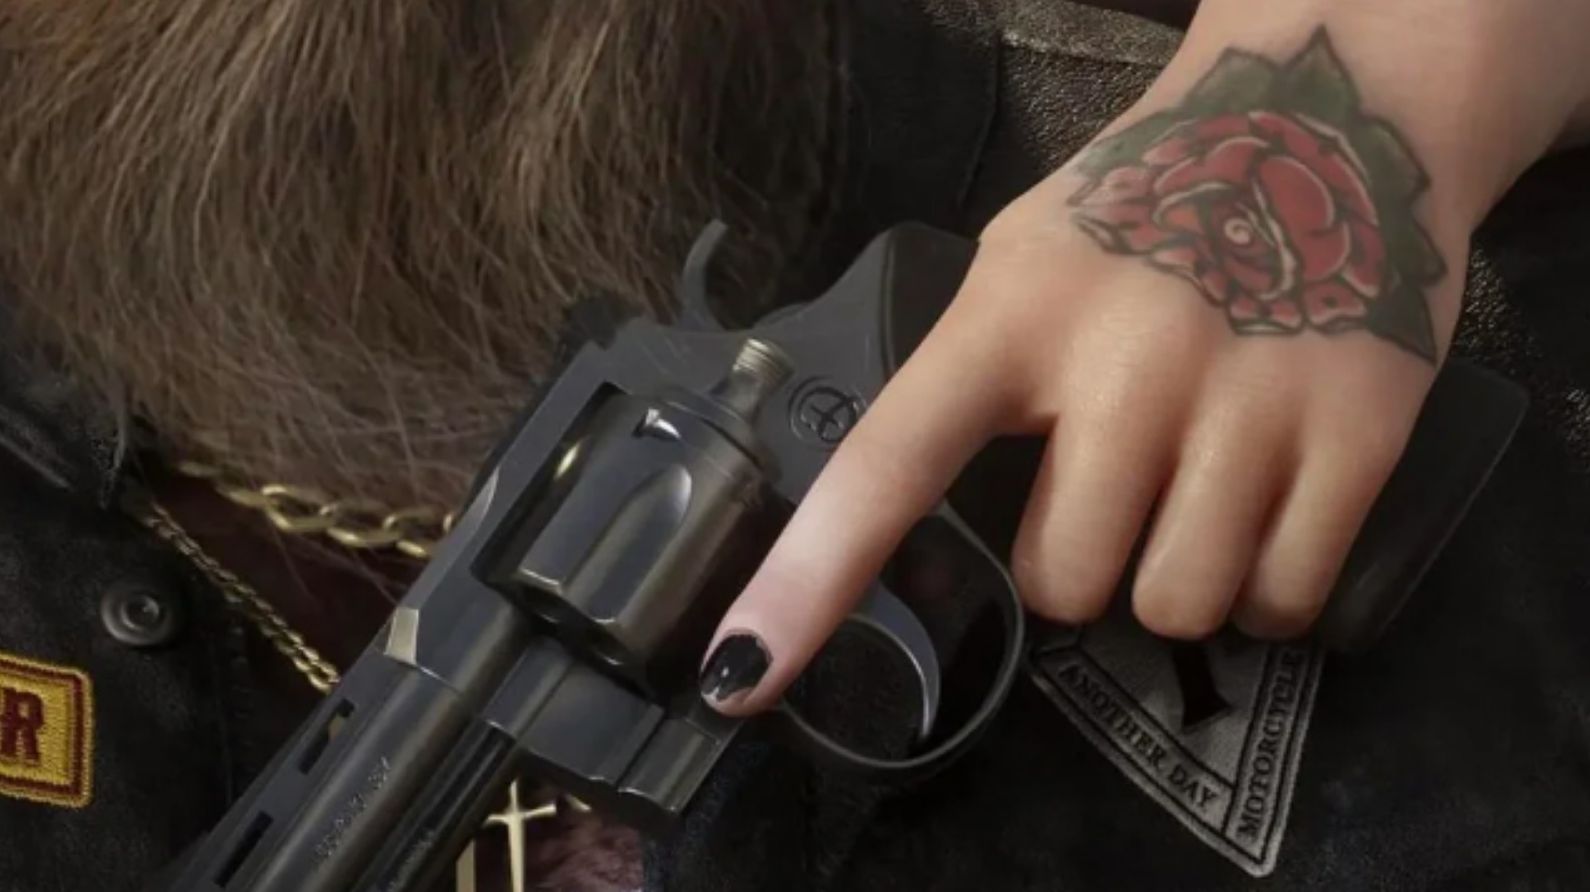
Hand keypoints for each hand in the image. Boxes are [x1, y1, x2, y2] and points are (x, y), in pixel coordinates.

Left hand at [696, 4, 1589, 713]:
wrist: (1334, 107)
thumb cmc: (1152, 195)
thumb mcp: (1026, 256)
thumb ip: (972, 373)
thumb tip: (898, 515)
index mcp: (1015, 312)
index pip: (890, 464)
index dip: (808, 580)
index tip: (743, 673)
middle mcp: (1127, 360)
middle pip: (1060, 582)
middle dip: (1077, 562)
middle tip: (1114, 484)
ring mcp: (1249, 397)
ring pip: (1174, 606)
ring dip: (1172, 578)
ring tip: (1193, 494)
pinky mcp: (1360, 431)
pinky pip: (1284, 600)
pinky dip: (1267, 592)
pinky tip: (1265, 514)